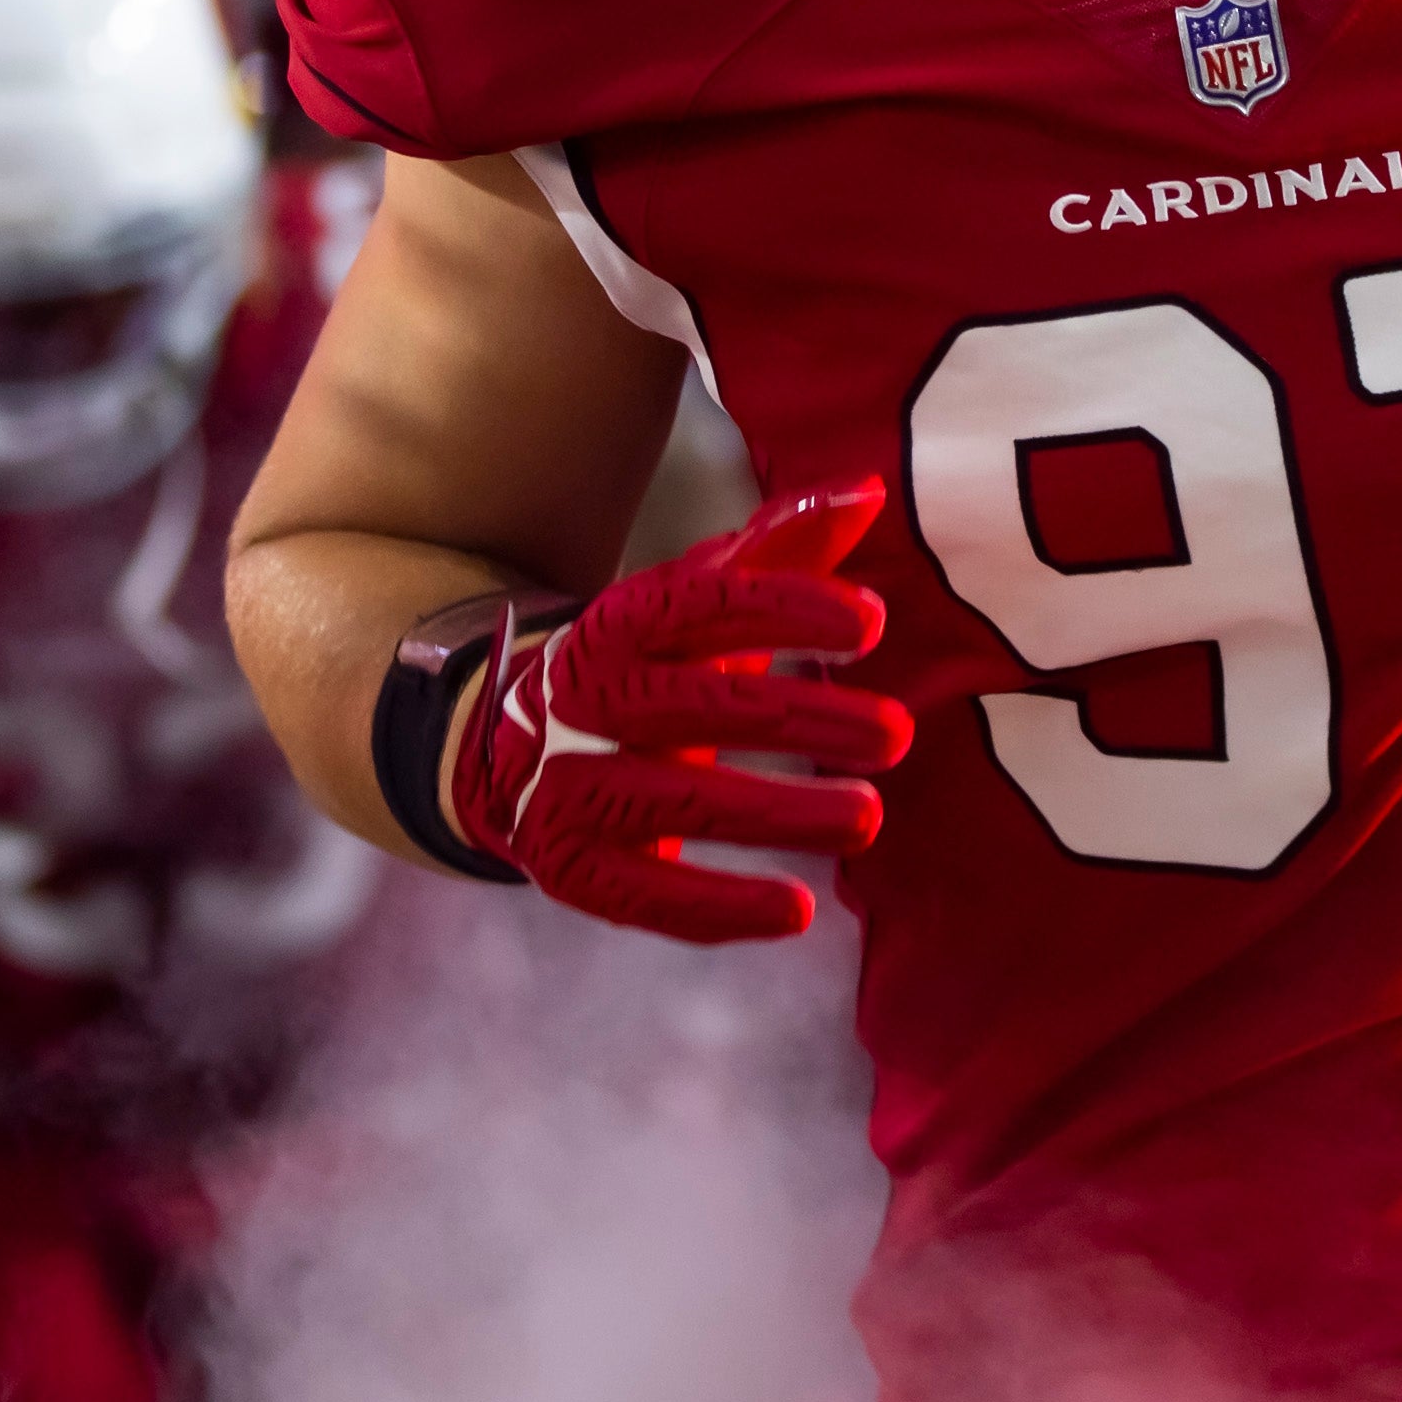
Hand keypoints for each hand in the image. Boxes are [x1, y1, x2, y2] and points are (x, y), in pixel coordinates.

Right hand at [452, 483, 908, 943]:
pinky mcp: (569, 864)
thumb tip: (868, 489)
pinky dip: (720, 908)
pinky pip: (645, 895)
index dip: (789, 610)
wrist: (505, 741)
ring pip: (680, 802)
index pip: (708, 607)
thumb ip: (782, 547)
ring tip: (867, 817)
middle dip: (804, 719)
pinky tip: (798, 911)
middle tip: (897, 734)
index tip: (872, 623)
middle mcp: (588, 699)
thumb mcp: (700, 597)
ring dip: (778, 815)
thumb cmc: (647, 660)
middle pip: (701, 707)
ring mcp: (569, 786)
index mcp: (623, 621)